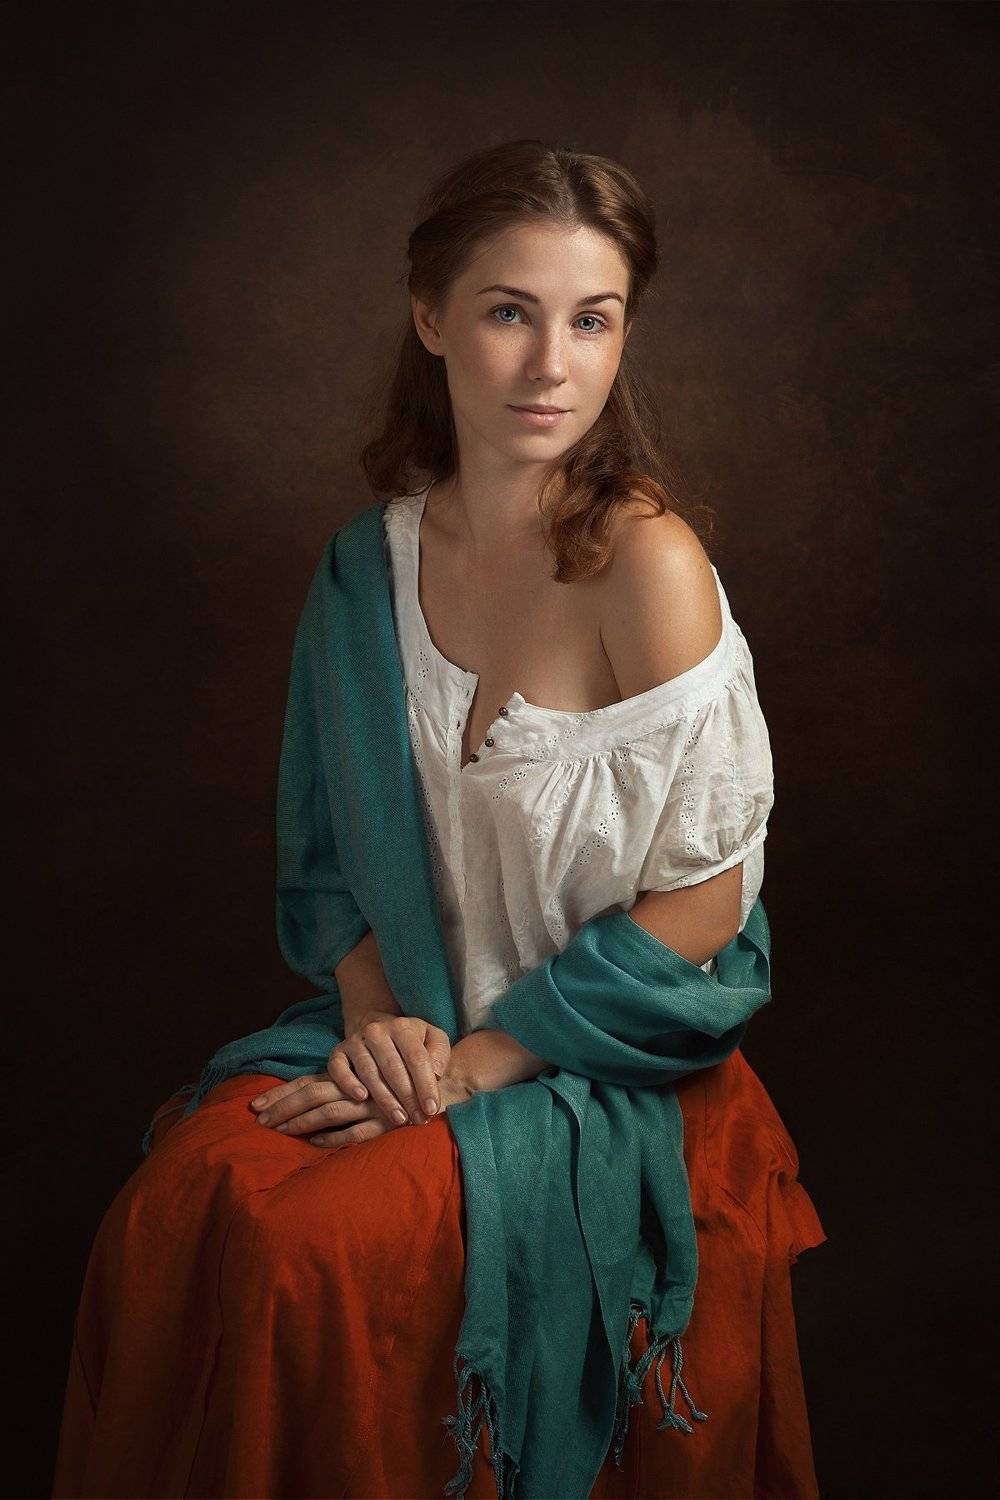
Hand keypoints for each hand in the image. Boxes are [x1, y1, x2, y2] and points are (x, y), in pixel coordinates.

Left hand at [249, 1070, 473, 1148]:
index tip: (256, 1105)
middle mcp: (357, 1088)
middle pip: (313, 1095)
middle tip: (259, 1121)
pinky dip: (335, 1137)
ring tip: (279, 1131)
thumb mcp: (374, 1082)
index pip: (309, 1083)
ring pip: (330, 1111)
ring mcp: (371, 1106)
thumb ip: (347, 1089)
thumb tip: (311, 1104)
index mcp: (351, 1076)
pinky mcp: (387, 1122)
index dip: (282, 1093)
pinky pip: (356, 1132)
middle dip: (284, 1107)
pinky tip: (316, 1144)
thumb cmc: (406, 1083)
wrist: (447, 1085)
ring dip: (302, 1122)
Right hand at [322, 1010, 453, 1125]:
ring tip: (399, 1118)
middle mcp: (377, 1032)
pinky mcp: (338, 1053)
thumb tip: (436, 1073)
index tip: (432, 1108)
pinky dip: (348, 1083)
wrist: (379, 1031)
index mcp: (402, 1027)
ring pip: (369, 1072)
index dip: (425, 1085)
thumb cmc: (411, 1042)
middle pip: (393, 1068)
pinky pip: (338, 1069)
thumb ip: (440, 1052)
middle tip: (418, 1119)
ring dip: (384, 1098)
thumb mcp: (432, 1038)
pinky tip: (361, 1098)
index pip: (416, 1058)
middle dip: (407, 1097)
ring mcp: (356, 1042)